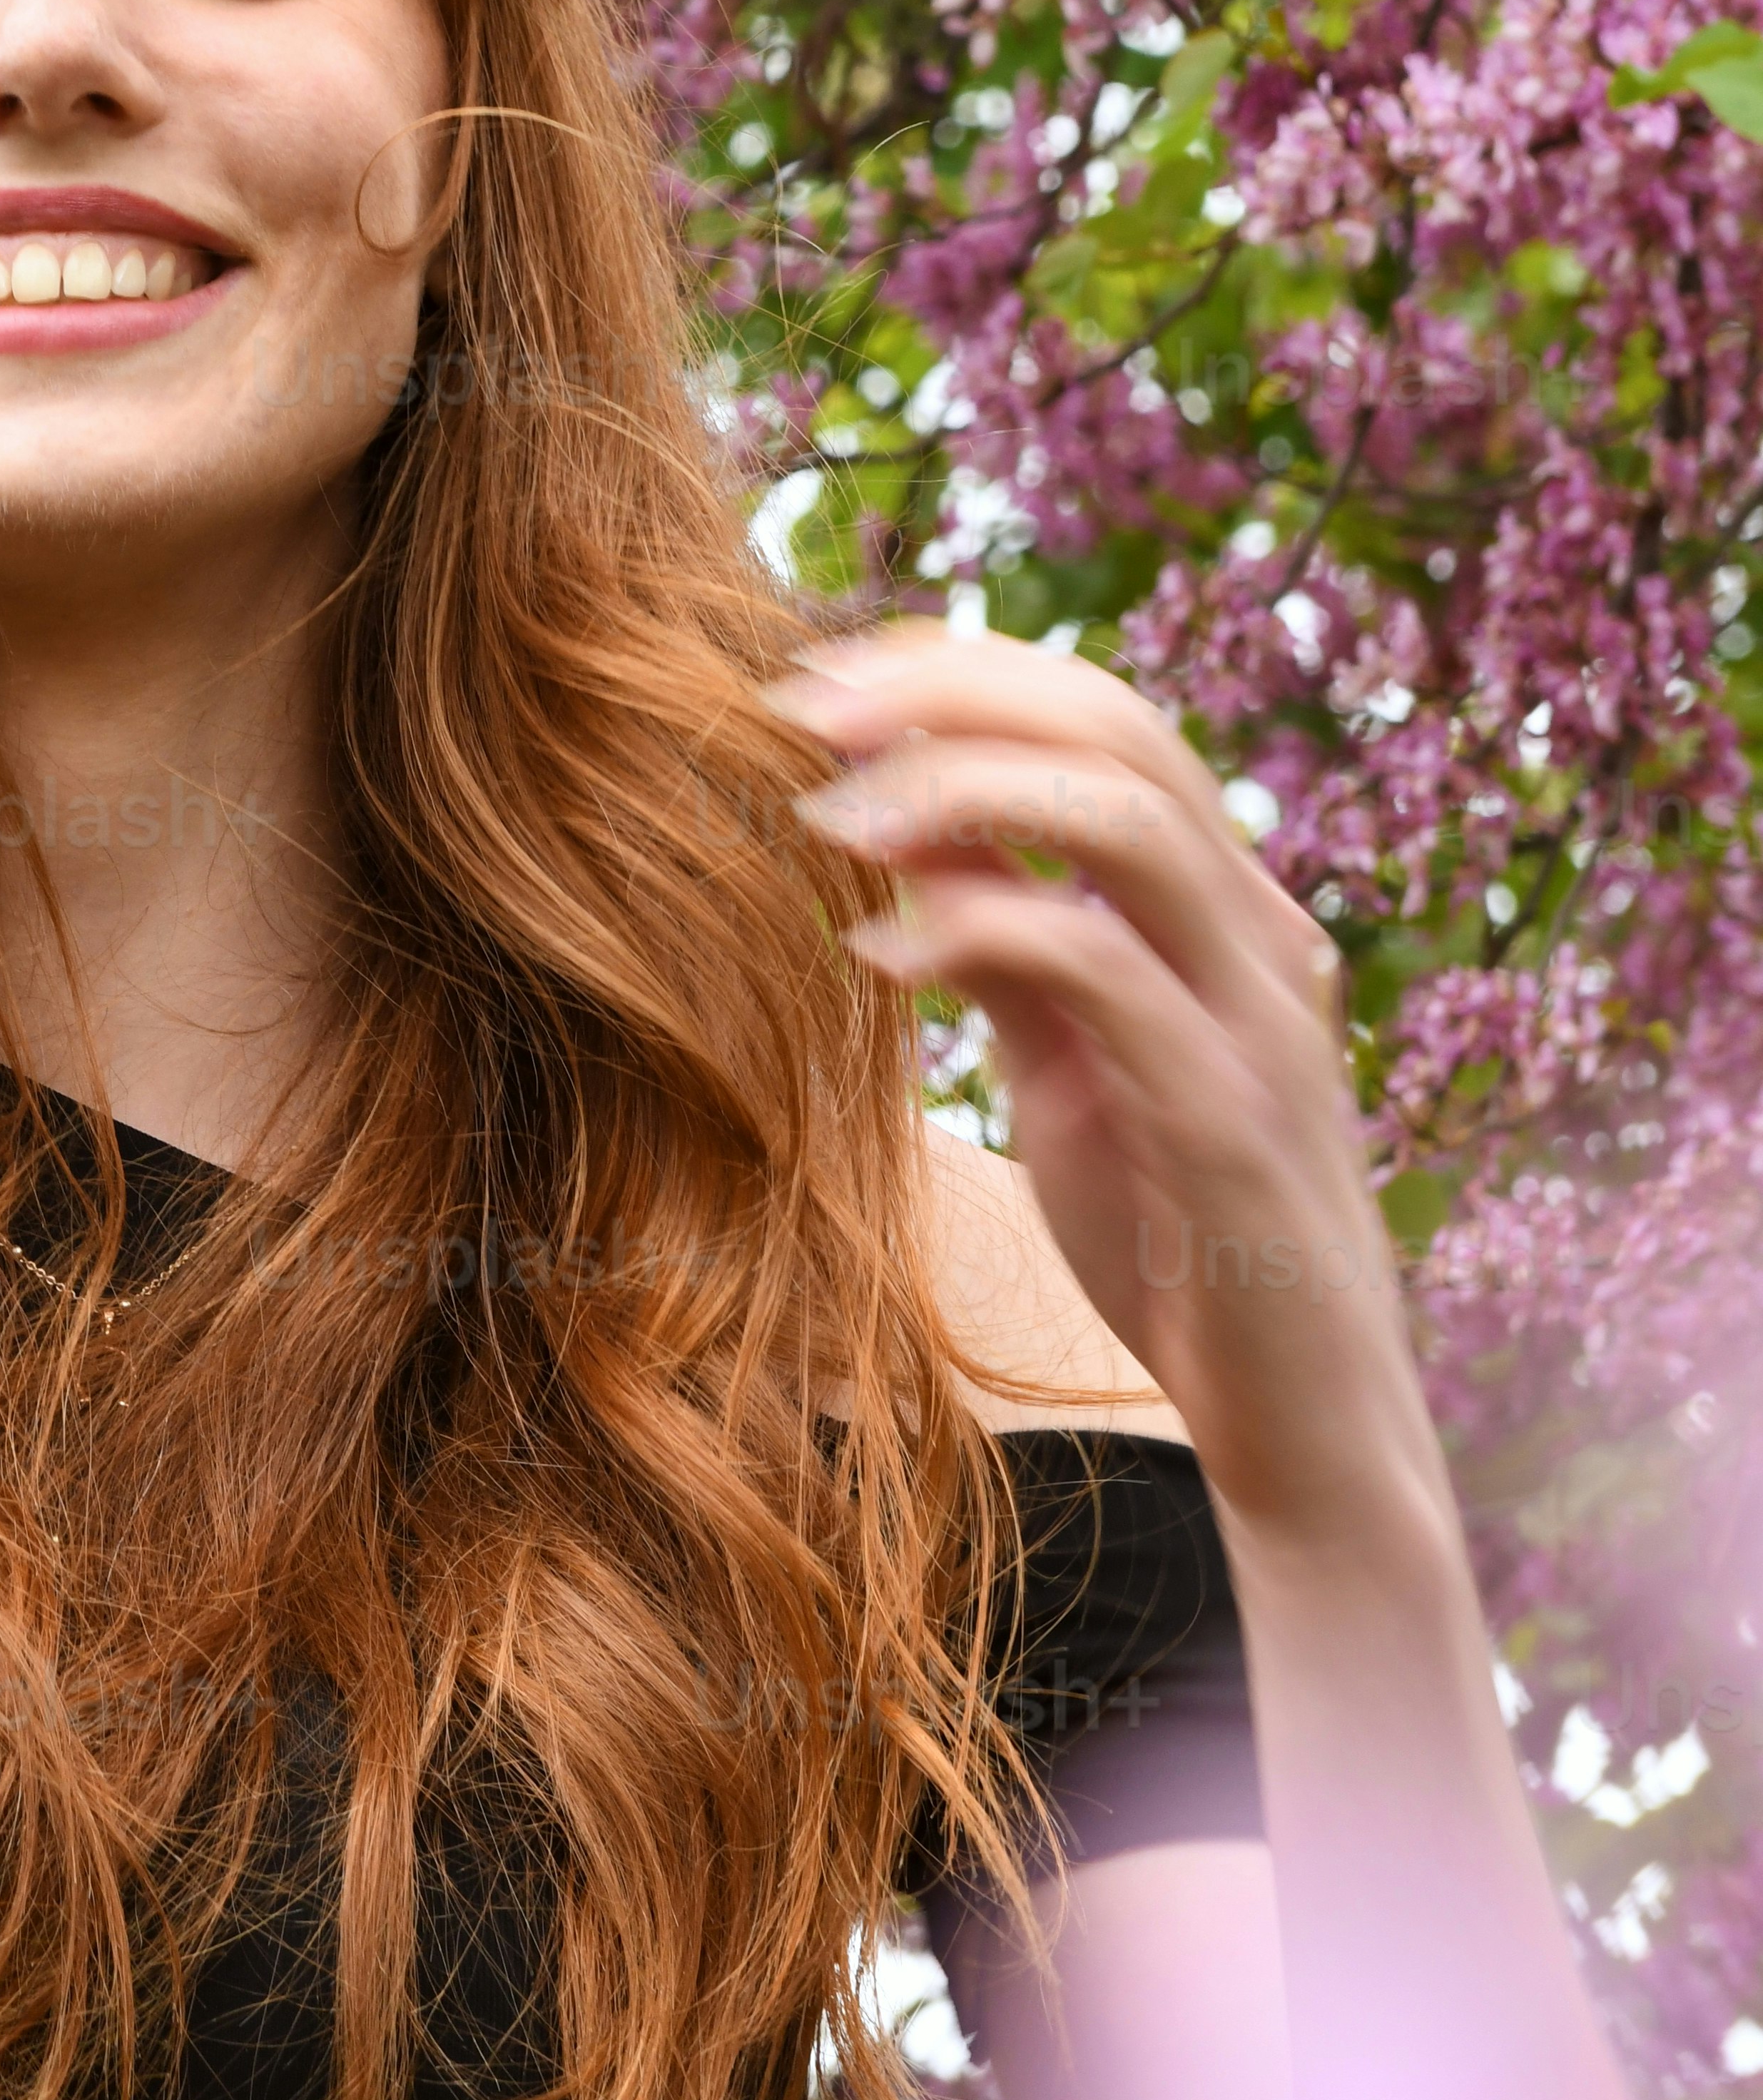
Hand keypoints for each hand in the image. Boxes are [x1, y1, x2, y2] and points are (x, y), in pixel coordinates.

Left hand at [763, 626, 1434, 1546]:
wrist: (1303, 1425)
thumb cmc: (1180, 1236)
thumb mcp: (1070, 1061)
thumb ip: (1005, 938)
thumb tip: (900, 816)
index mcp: (1229, 909)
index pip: (1110, 720)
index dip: (966, 674)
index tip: (821, 677)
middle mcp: (1262, 937)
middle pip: (1123, 732)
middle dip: (953, 693)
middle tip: (797, 706)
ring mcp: (1259, 1023)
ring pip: (1131, 820)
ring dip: (961, 788)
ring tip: (825, 811)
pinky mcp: (1231, 1121)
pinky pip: (1105, 974)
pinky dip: (979, 931)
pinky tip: (874, 953)